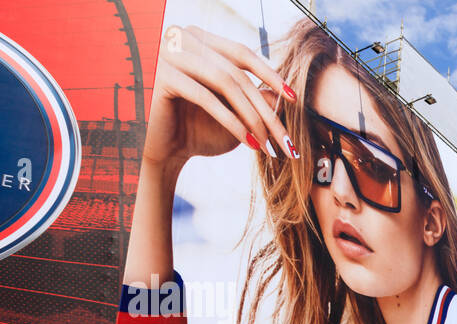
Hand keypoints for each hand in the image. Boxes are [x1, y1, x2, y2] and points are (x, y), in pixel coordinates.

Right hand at [144, 25, 295, 170]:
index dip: (270, 74)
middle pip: (237, 72)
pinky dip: (232, 121)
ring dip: (252, 116)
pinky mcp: (162, 75)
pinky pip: (207, 98)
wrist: (162, 151)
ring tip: (268, 144)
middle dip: (265, 108)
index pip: (241, 53)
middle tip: (285, 138)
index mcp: (199, 39)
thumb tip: (284, 94)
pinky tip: (249, 143)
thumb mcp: (234, 114)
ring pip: (226, 83)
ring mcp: (169, 53)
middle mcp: (182, 38)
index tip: (294, 98)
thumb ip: (257, 99)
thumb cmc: (197, 131)